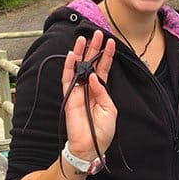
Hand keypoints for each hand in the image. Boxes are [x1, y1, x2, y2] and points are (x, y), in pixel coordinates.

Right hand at [62, 30, 117, 160]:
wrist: (90, 145)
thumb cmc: (102, 131)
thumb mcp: (110, 110)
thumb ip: (102, 92)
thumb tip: (95, 76)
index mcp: (101, 90)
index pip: (104, 69)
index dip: (107, 56)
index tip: (111, 42)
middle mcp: (89, 88)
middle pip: (91, 64)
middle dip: (94, 49)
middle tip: (97, 33)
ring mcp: (78, 91)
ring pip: (78, 67)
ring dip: (81, 53)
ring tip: (84, 38)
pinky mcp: (68, 97)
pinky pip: (67, 79)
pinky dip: (69, 67)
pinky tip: (73, 55)